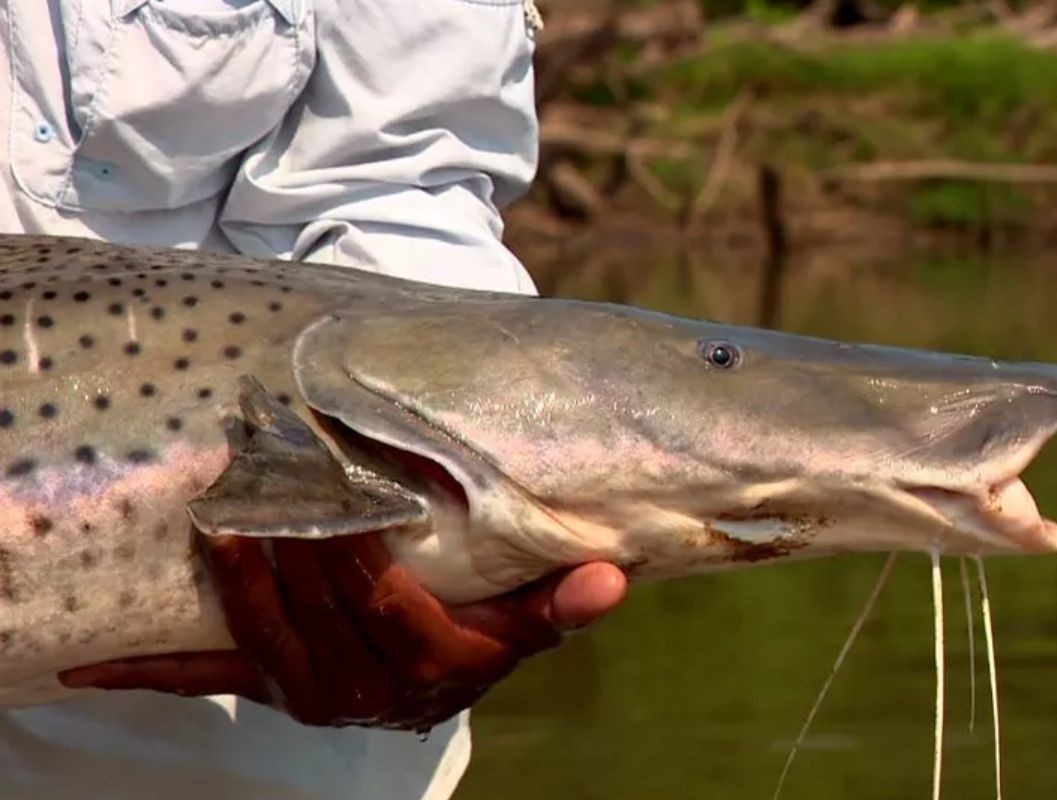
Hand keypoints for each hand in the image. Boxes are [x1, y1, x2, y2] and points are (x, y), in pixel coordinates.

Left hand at [60, 532, 626, 730]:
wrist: (440, 672)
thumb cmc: (487, 626)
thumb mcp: (529, 617)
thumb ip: (562, 603)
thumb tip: (611, 580)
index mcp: (434, 666)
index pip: (390, 609)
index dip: (363, 557)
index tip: (345, 497)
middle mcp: (367, 693)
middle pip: (320, 616)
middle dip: (296, 543)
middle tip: (272, 473)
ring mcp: (311, 693)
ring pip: (265, 639)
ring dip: (240, 580)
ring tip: (221, 520)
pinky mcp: (268, 686)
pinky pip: (207, 678)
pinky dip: (148, 669)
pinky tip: (86, 664)